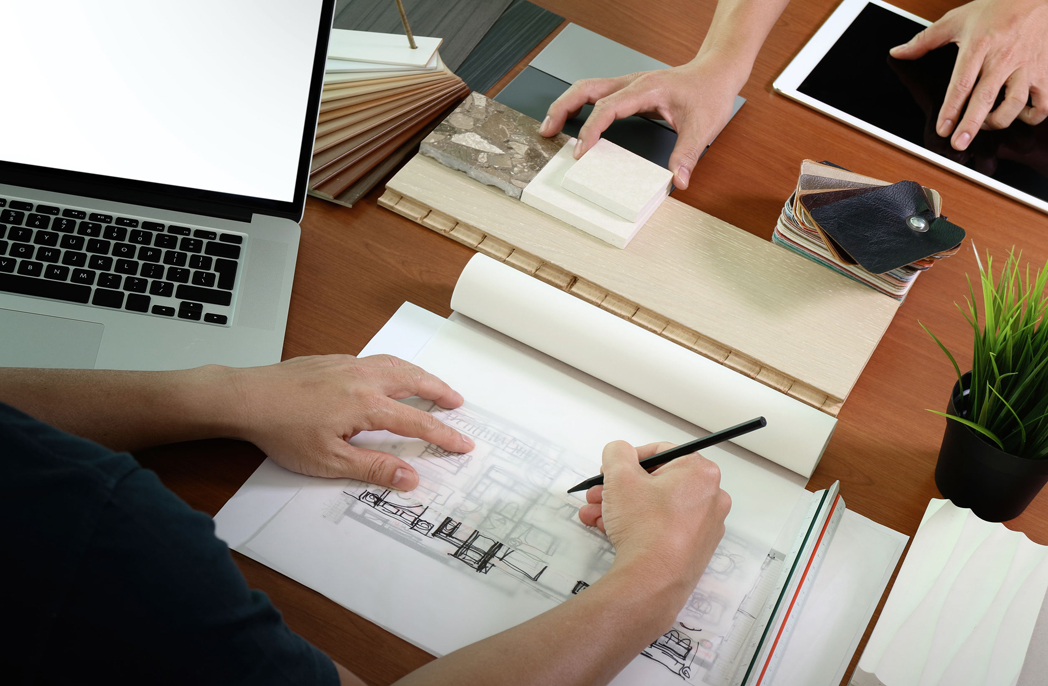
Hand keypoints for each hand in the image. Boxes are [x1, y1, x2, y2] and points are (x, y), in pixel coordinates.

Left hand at [226, 355, 473, 488]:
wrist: (246, 398)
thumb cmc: (282, 431)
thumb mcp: (329, 461)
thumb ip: (373, 469)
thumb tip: (411, 478)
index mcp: (367, 405)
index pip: (417, 423)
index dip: (443, 435)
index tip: (463, 444)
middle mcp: (363, 378)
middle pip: (414, 381)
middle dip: (440, 392)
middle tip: (458, 404)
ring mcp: (348, 364)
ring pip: (396, 365)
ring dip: (420, 375)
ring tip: (432, 386)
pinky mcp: (333, 360)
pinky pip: (375, 359)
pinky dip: (395, 367)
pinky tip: (389, 376)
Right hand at [539, 53, 747, 188]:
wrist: (716, 72)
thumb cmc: (709, 92)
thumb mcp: (703, 126)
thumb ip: (687, 154)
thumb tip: (678, 180)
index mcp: (646, 89)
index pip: (608, 107)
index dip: (591, 130)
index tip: (580, 151)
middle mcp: (632, 83)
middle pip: (586, 89)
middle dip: (562, 109)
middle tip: (546, 132)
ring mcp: (628, 85)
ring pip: (587, 88)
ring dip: (565, 105)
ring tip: (550, 127)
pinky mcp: (629, 90)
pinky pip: (596, 94)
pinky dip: (578, 106)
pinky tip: (572, 119)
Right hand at [578, 441, 730, 599]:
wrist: (652, 579)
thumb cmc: (646, 528)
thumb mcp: (620, 476)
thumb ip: (617, 453)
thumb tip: (619, 451)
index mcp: (700, 472)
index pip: (660, 453)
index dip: (629, 459)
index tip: (612, 469)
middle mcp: (710, 497)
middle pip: (656, 482)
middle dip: (620, 487)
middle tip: (600, 493)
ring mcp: (704, 526)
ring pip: (655, 506)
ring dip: (622, 507)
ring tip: (596, 515)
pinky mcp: (694, 548)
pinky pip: (662, 527)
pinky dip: (638, 525)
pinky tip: (610, 530)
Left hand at [890, 0, 1047, 150]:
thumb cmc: (997, 8)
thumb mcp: (957, 20)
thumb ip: (925, 40)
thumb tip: (898, 52)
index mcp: (979, 47)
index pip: (962, 84)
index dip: (951, 110)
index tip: (942, 129)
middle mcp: (1003, 58)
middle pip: (985, 99)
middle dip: (970, 125)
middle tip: (959, 143)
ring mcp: (1026, 66)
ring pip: (1014, 104)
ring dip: (997, 122)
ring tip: (984, 125)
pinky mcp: (1045, 72)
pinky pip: (1042, 103)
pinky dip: (1031, 116)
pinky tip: (1017, 116)